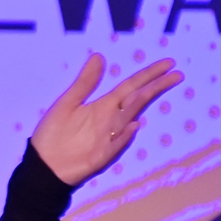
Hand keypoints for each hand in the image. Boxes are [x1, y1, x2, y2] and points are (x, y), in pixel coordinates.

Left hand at [29, 53, 183, 185]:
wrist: (42, 165)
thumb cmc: (53, 133)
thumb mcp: (68, 103)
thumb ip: (85, 82)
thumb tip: (99, 56)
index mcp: (104, 105)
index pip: (131, 86)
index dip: (149, 75)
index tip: (169, 64)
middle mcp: (110, 120)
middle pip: (137, 100)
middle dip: (155, 87)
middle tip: (177, 74)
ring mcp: (108, 138)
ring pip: (128, 119)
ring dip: (138, 105)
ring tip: (150, 90)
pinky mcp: (100, 156)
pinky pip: (116, 145)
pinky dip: (124, 136)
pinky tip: (133, 125)